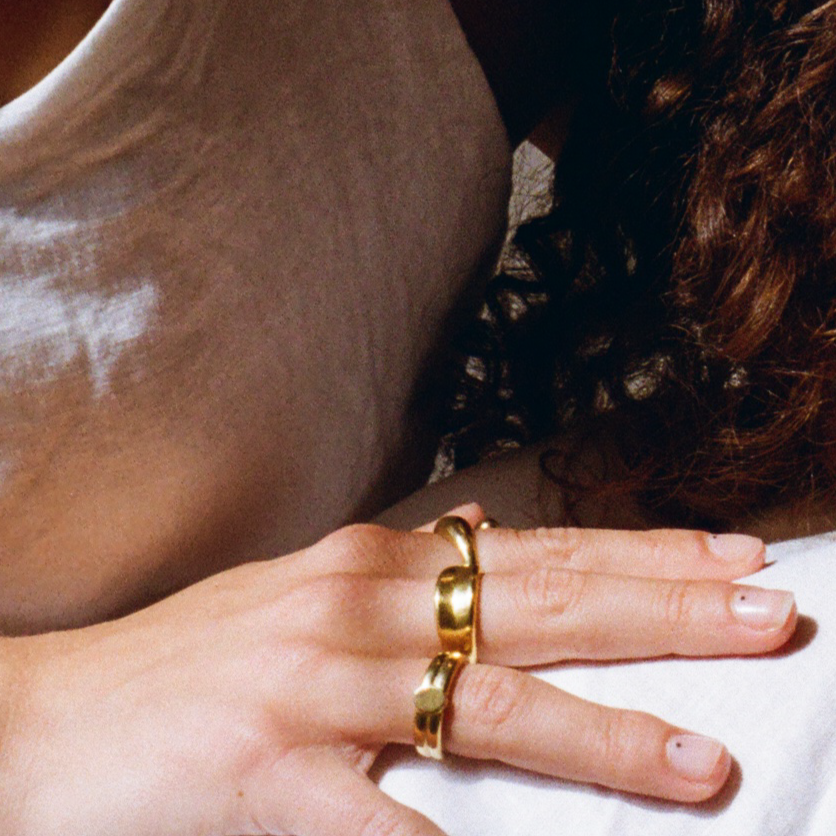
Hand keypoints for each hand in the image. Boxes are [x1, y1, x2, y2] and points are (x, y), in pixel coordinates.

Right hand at [2, 505, 794, 834]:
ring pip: (492, 706)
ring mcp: (322, 691)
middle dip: (667, 610)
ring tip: (705, 760)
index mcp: (374, 562)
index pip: (538, 548)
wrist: (61, 714)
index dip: (641, 551)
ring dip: (606, 734)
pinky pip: (391, 826)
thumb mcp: (312, 593)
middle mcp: (361, 608)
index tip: (728, 553)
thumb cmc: (201, 655)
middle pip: (543, 605)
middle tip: (768, 612)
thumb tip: (489, 536)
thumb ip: (406, 573)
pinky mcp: (276, 777)